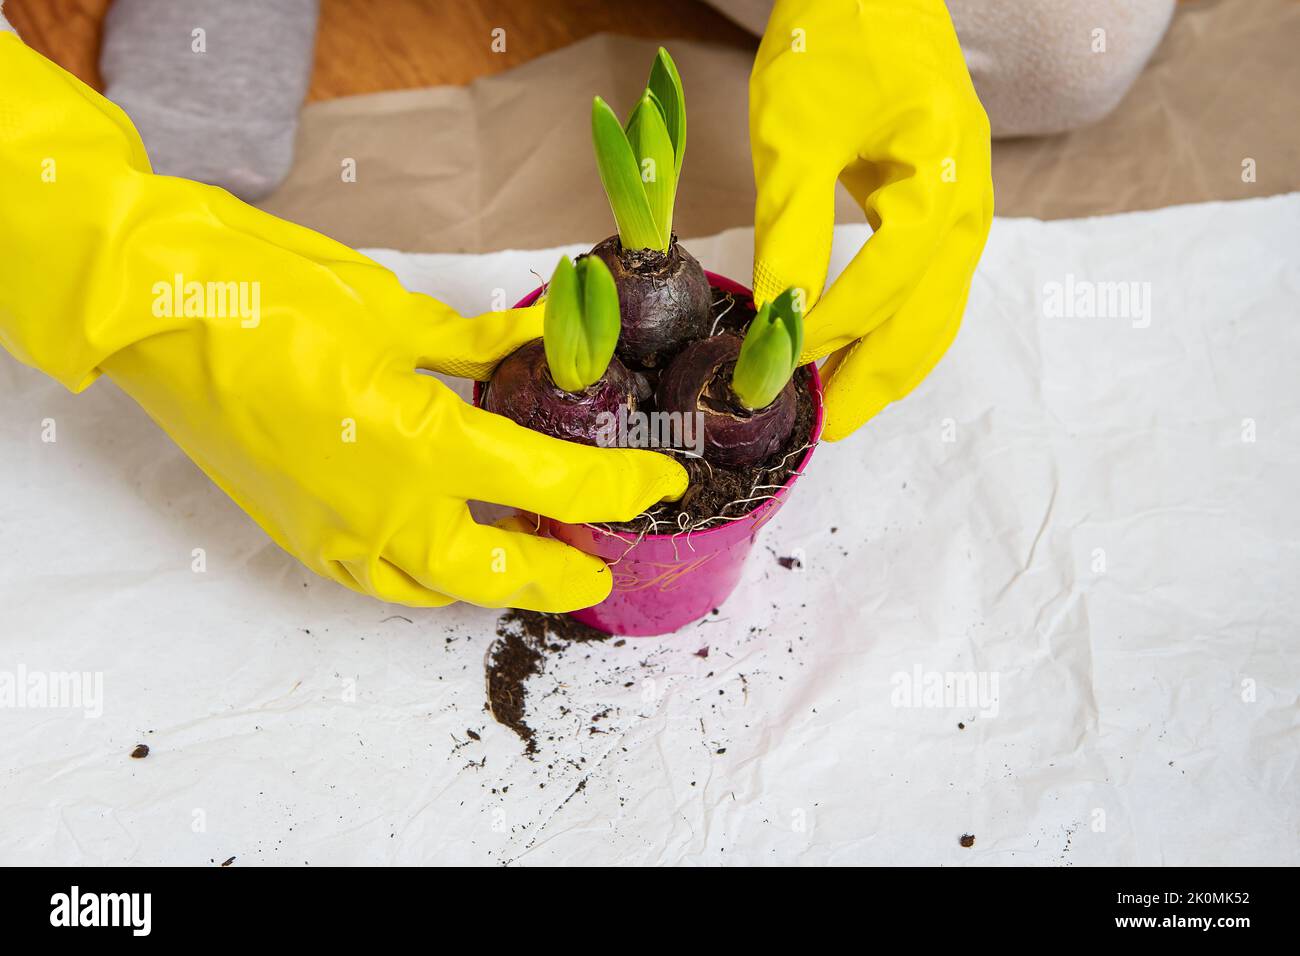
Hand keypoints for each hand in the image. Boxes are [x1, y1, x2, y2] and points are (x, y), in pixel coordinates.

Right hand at [0, 34, 685, 610]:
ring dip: (487, 581)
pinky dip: (417, 571)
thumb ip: (477, 350)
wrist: (155, 307)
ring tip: (526, 557)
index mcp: (416, 442)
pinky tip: (440, 548)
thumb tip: (537, 344)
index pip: (547, 481)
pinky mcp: (294, 533)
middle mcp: (378, 506)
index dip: (614, 487)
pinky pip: (373, 576)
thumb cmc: (270, 294)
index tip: (657, 482)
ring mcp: (331, 530)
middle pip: (492, 571)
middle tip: (595, 571)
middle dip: (555, 576)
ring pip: (429, 589)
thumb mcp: (395, 315)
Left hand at [750, 0, 993, 439]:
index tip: (783, 363)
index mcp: (941, 174)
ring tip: (838, 406)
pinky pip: (931, 290)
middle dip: (875, 377)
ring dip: (889, 364)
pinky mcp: (945, 212)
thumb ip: (789, 227)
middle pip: (932, 315)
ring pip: (938, 312)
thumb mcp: (795, 134)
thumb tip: (775, 315)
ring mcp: (965, 209)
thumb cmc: (832, 44)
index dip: (837, 327)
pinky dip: (897, 330)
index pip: (894, 276)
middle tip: (823, 427)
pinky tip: (857, 355)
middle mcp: (968, 202)